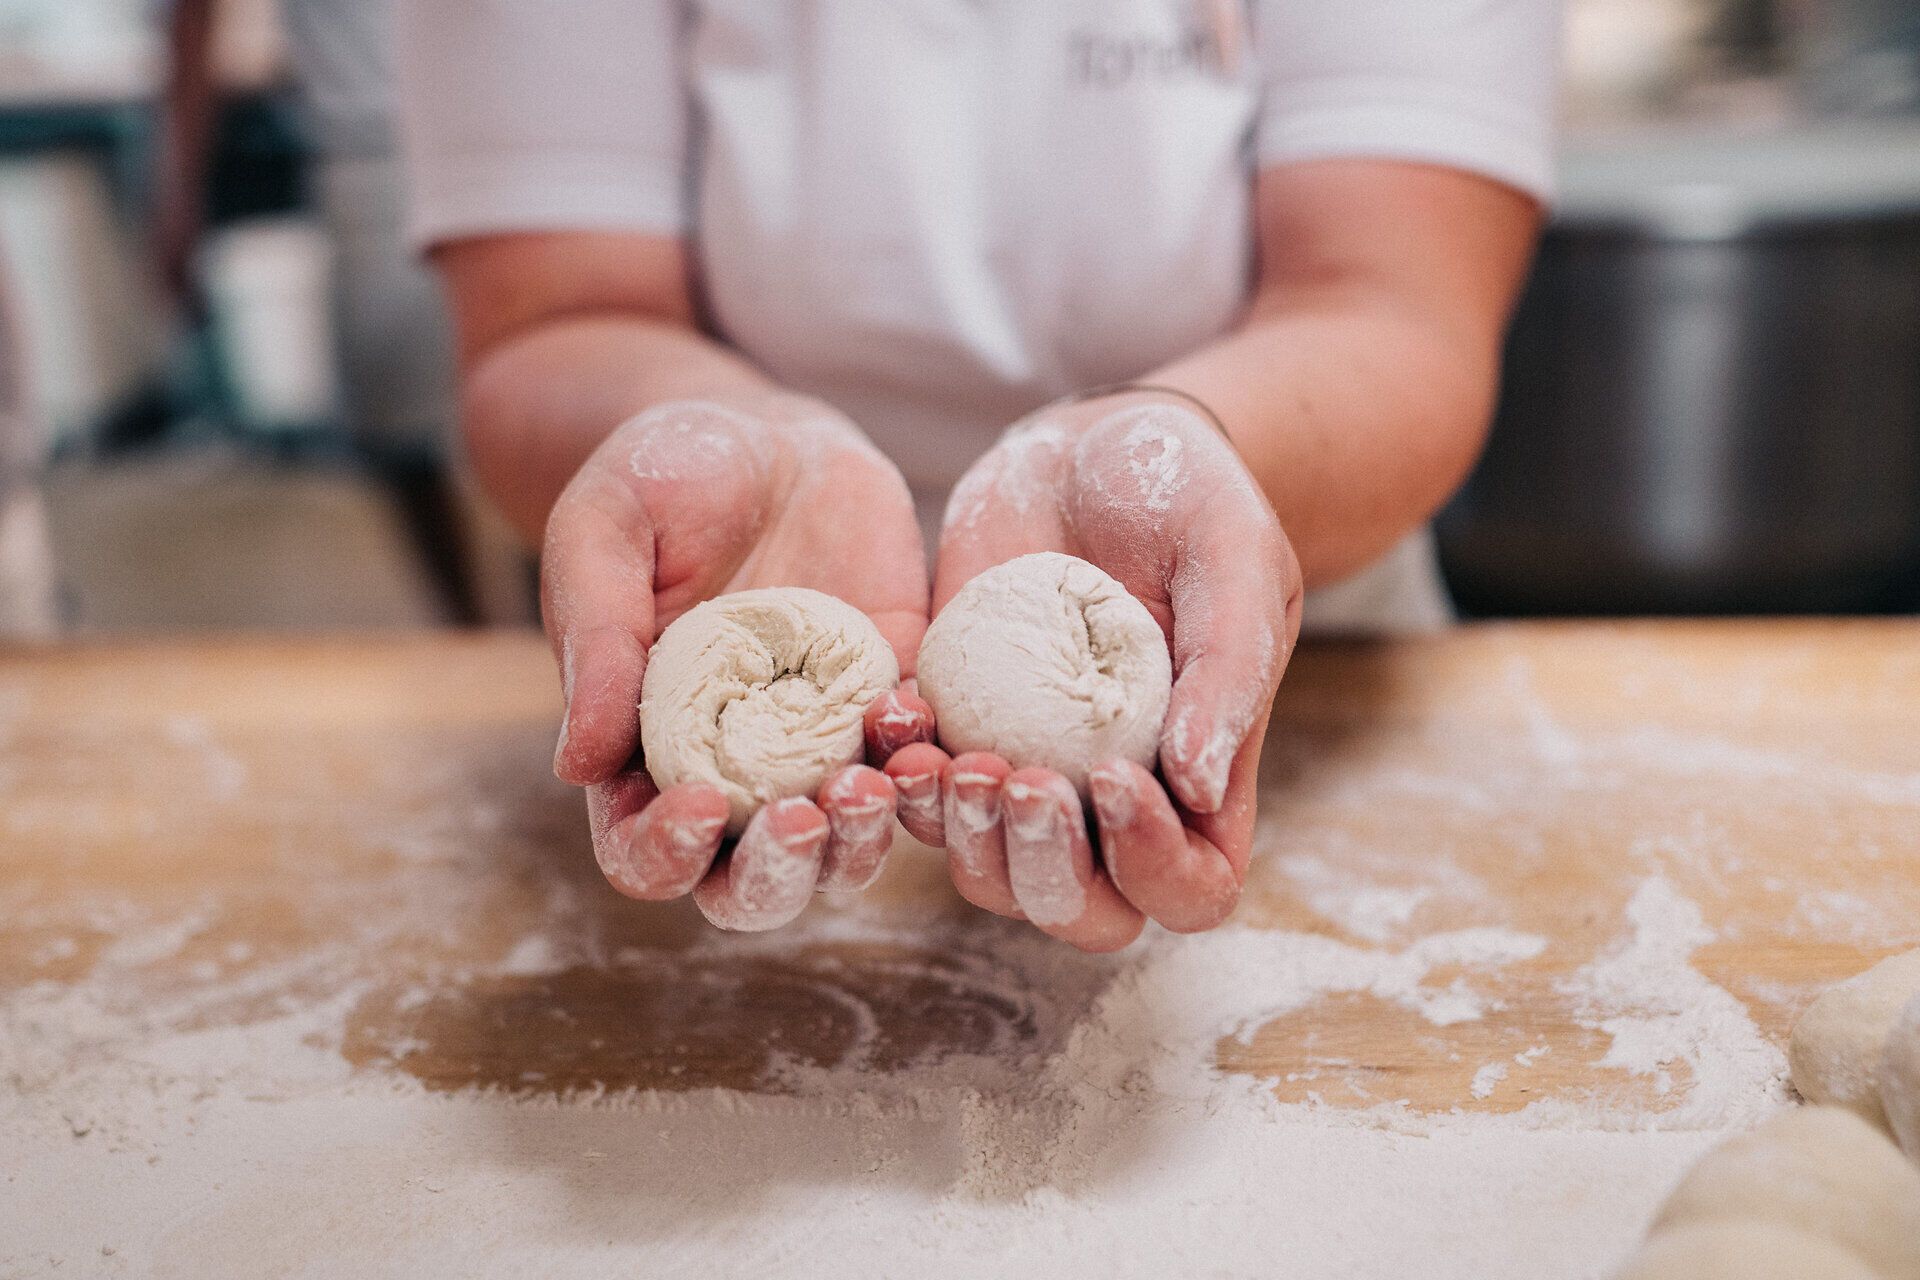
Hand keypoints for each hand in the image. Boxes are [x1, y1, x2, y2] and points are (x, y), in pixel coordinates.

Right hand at [544, 396, 935, 929]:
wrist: (764, 433)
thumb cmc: (659, 477)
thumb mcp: (604, 534)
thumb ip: (596, 642)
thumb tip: (575, 765)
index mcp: (644, 752)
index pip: (643, 852)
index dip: (666, 854)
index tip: (699, 807)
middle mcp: (734, 771)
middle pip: (754, 883)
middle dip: (780, 874)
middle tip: (805, 817)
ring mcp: (820, 743)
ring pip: (845, 846)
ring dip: (862, 839)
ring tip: (873, 782)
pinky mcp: (890, 698)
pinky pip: (916, 762)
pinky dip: (924, 763)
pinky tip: (919, 723)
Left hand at [887, 391, 1300, 950]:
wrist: (1098, 445)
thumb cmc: (1194, 501)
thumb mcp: (1235, 561)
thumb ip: (1229, 669)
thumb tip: (1194, 785)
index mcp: (1201, 782)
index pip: (1190, 890)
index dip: (1153, 866)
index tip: (1115, 774)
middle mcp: (1111, 800)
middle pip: (1079, 908)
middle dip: (1040, 867)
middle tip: (1014, 777)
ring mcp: (1027, 770)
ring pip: (986, 872)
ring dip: (959, 834)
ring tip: (940, 757)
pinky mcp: (955, 728)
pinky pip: (917, 791)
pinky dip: (899, 770)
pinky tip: (897, 714)